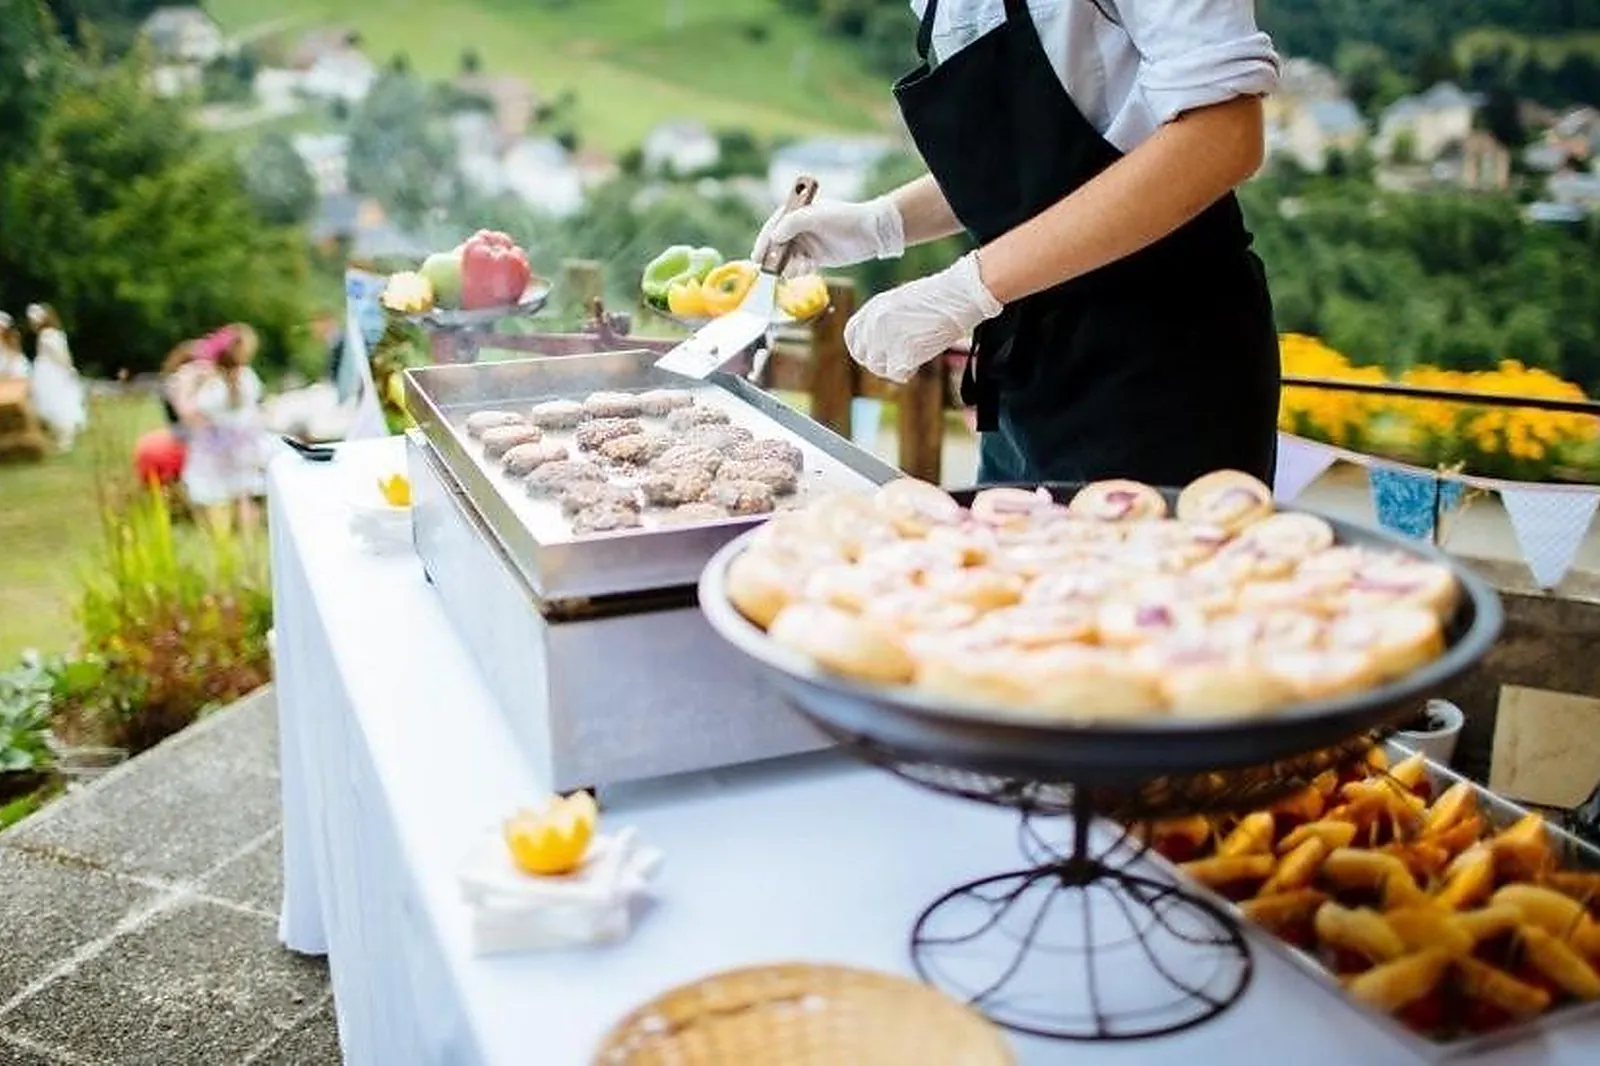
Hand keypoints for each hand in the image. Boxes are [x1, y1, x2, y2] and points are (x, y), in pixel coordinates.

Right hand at [751, 197, 904, 275]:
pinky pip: (800, 267)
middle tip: (771, 271)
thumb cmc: (844, 217)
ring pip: (788, 259)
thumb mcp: (816, 216)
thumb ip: (793, 224)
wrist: (870, 232)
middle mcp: (797, 228)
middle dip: (774, 258)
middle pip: (777, 246)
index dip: (763, 243)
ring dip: (788, 266)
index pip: (772, 228)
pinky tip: (806, 269)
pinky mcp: (816, 258)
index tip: (757, 257)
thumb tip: (774, 237)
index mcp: (795, 212)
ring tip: (797, 268)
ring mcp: (806, 244)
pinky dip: (799, 270)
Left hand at [844, 253, 1002, 383]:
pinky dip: (909, 371)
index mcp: (873, 307)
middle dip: (880, 361)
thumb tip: (880, 344)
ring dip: (895, 366)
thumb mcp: (901, 302)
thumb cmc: (939, 296)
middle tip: (898, 359)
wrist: (959, 295)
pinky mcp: (901, 354)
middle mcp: (874, 324)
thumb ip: (885, 320)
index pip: (851, 336)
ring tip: (913, 355)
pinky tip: (921, 359)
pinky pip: (898, 374)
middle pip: (864, 356)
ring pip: (878, 368)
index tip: (874, 355)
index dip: (861, 349)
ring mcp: (886, 340)